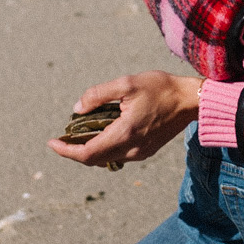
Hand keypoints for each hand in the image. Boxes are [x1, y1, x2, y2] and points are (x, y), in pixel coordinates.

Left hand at [48, 71, 199, 169]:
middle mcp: (131, 149)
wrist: (192, 100)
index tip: (51, 142)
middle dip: (74, 151)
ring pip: (106, 159)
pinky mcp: (146, 151)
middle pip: (94, 160)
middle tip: (62, 137)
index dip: (66, 151)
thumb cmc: (161, 88)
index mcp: (124, 134)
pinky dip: (104, 148)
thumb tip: (77, 108)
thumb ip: (98, 95)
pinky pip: (118, 155)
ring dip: (89, 149)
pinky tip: (102, 132)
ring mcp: (139, 153)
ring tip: (78, 133)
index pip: (87, 154)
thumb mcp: (127, 84)